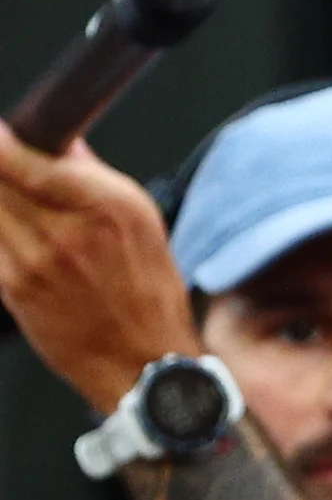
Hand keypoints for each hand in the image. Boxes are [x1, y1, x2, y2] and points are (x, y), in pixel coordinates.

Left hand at [0, 124, 198, 408]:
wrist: (143, 362)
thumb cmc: (149, 294)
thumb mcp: (144, 221)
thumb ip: (95, 178)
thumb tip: (61, 144)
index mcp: (106, 205)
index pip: (19, 155)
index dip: (2, 142)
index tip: (3, 137)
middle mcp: (66, 229)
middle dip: (2, 172)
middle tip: (9, 171)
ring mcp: (34, 259)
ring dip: (2, 204)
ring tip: (25, 218)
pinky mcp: (12, 285)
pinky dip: (1, 232)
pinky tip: (20, 239)